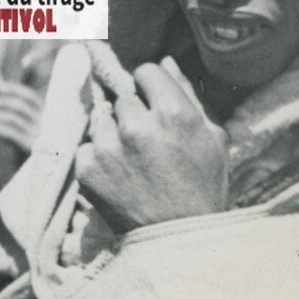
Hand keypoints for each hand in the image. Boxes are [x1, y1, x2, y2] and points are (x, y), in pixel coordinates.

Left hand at [0, 80, 43, 152]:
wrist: (42, 175)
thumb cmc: (32, 150)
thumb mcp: (30, 129)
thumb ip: (18, 114)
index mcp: (47, 115)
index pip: (30, 97)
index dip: (13, 89)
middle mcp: (45, 123)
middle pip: (19, 105)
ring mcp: (39, 135)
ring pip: (12, 117)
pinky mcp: (31, 148)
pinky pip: (11, 133)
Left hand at [75, 57, 228, 232]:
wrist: (177, 239)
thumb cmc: (203, 187)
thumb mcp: (212, 138)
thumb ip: (187, 94)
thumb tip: (166, 60)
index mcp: (173, 113)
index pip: (146, 71)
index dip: (151, 87)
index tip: (154, 104)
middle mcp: (136, 125)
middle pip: (122, 97)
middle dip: (132, 113)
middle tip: (146, 142)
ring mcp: (107, 147)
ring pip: (102, 120)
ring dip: (113, 134)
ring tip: (133, 163)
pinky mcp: (86, 168)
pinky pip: (87, 147)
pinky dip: (98, 158)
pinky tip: (118, 177)